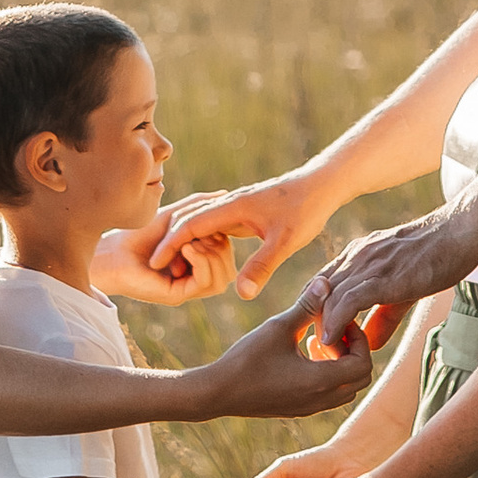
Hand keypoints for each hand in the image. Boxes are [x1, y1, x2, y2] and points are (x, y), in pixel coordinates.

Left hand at [94, 206, 238, 304]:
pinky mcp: (178, 294)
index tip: (209, 221)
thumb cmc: (141, 232)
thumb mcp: (175, 214)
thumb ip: (199, 206)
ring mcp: (188, 287)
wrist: (114, 249)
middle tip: (201, 233)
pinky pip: (205, 282)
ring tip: (191, 242)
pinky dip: (202, 262)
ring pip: (222, 278)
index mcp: (197, 261)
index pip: (228, 253)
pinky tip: (187, 248)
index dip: (224, 234)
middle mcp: (195, 277)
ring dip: (213, 255)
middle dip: (221, 246)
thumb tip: (224, 194)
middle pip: (229, 268)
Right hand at [151, 170, 333, 302]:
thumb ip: (262, 266)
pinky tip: (205, 255)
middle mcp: (231, 203)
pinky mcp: (247, 212)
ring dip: (187, 241)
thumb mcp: (285, 242)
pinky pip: (217, 226)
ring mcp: (238, 207)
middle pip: (190, 220)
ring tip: (175, 265)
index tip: (154, 264)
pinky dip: (205, 240)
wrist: (322, 185)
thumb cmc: (306, 209)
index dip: (170, 244)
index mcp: (233, 207)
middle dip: (172, 242)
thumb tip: (239, 293)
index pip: (191, 224)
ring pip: (203, 223)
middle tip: (157, 268)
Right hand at [202, 282, 372, 420]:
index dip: (359, 339)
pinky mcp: (299, 409)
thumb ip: (307, 306)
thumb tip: (327, 281)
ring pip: (345, 389)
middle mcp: (320, 400)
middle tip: (334, 330)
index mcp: (320, 382)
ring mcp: (310, 409)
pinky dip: (328, 375)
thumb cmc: (247, 358)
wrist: (217, 393)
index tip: (340, 321)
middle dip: (354, 351)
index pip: (363, 364)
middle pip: (360, 379)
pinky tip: (303, 353)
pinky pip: (329, 395)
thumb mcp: (279, 327)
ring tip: (317, 340)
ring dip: (341, 364)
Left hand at [309, 206, 477, 353]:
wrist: (461, 230)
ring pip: (328, 299)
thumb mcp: (403, 286)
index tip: (323, 338)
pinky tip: (334, 342)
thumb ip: (384, 315)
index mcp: (358, 255)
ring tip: (331, 354)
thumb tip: (371, 343)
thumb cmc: (437, 255)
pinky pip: (348, 301)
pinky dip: (336, 323)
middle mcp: (356, 256)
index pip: (318, 285)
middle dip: (314, 326)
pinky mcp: (385, 276)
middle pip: (316, 294)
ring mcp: (369, 263)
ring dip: (324, 330)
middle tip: (324, 353)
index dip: (315, 313)